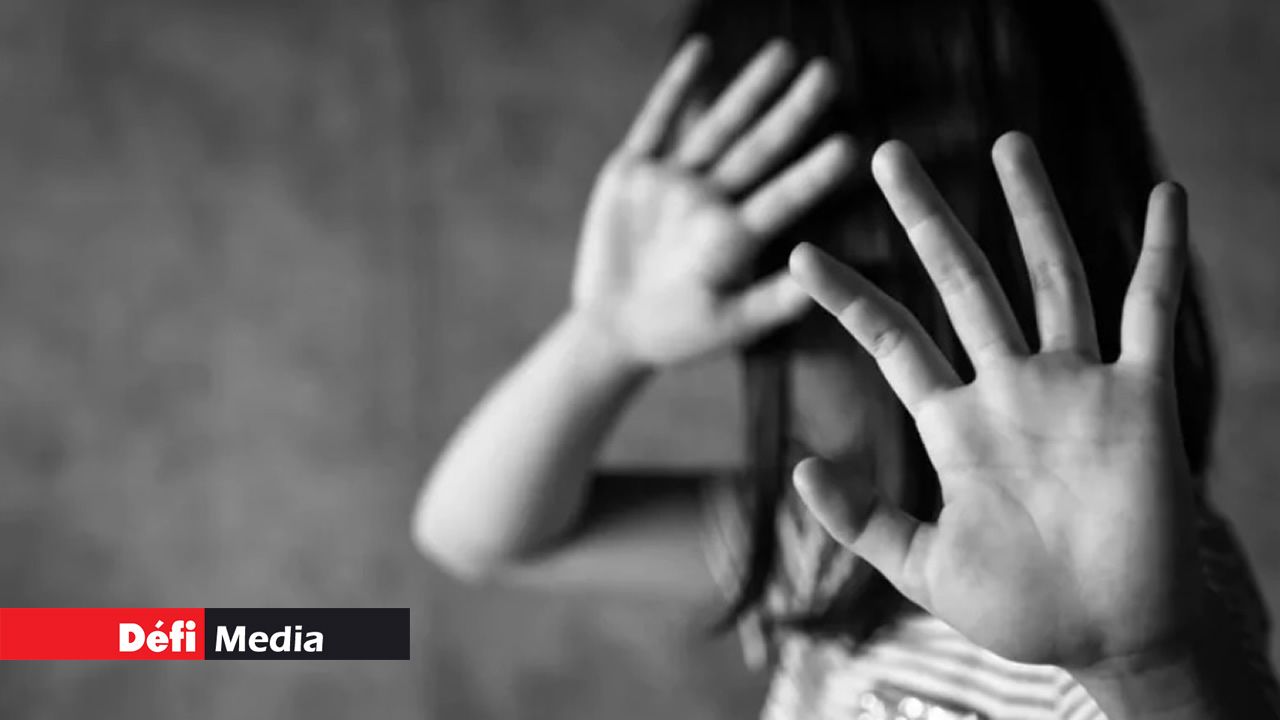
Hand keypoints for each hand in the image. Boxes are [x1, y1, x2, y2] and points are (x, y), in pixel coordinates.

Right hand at [572, 37, 854, 368]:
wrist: (613, 328)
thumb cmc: (677, 334)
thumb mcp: (727, 325)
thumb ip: (770, 303)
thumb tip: (817, 282)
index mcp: (736, 237)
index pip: (782, 198)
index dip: (813, 173)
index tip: (850, 146)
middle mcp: (711, 201)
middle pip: (758, 149)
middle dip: (791, 112)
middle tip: (828, 74)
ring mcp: (674, 182)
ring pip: (717, 126)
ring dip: (747, 90)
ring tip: (783, 53)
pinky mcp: (634, 172)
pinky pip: (657, 121)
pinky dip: (677, 87)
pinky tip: (702, 50)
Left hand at [788, 132, 1202, 670]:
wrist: (1112, 638)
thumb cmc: (1022, 610)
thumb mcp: (922, 567)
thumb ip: (861, 521)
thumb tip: (798, 470)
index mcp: (957, 425)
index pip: (893, 341)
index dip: (848, 297)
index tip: (799, 256)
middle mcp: (1012, 389)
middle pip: (962, 281)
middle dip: (925, 218)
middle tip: (887, 154)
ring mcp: (1076, 387)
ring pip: (1051, 277)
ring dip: (1031, 210)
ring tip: (1008, 143)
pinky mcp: (1141, 400)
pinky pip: (1153, 313)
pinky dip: (1162, 255)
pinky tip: (1163, 195)